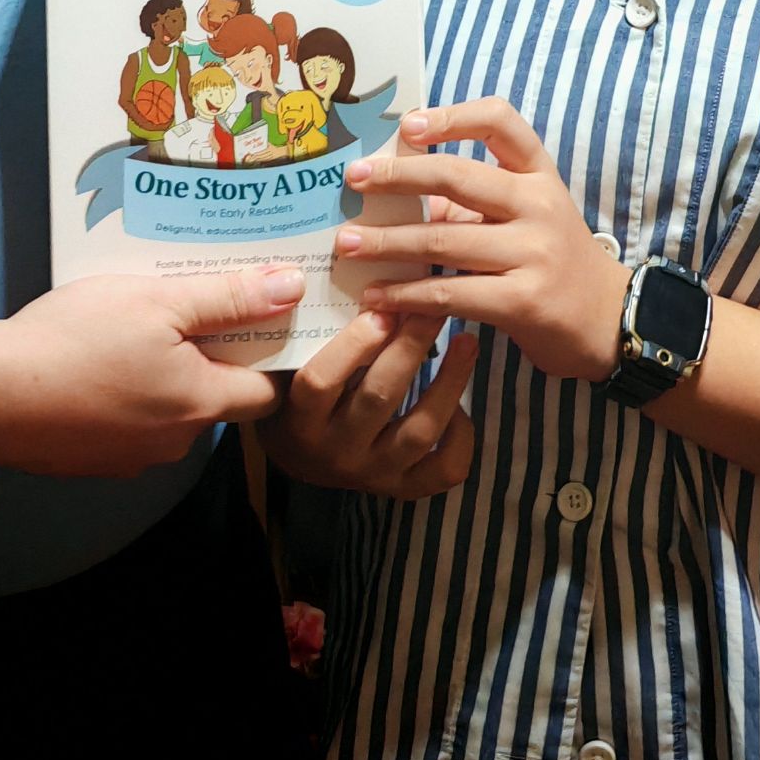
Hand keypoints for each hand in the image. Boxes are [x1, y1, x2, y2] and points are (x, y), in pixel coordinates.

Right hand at [0, 266, 303, 478]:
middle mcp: (173, 443)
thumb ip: (229, 298)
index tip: (264, 316)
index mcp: (199, 404)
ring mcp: (128, 458)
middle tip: (196, 304)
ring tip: (145, 323)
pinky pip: (130, 422)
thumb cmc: (75, 340)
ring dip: (167, 371)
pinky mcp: (90, 460)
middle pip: (218, 398)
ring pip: (171, 410)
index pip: (267, 392)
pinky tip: (101, 357)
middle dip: (213, 354)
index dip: (271, 354)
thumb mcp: (158, 301)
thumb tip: (293, 288)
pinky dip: (128, 392)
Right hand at [258, 310, 476, 498]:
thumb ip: (311, 332)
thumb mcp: (292, 367)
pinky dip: (460, 436)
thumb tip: (357, 272)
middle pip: (377, 397)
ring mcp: (372, 474)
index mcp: (299, 419)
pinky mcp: (403, 487)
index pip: (319, 382)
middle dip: (410, 345)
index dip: (352, 345)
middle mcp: (334, 453)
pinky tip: (464, 402)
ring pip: (418, 431)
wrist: (303, 457)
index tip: (381, 307)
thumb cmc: (297, 391)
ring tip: (467, 341)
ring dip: (448, 382)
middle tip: (435, 304)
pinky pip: (442, 469)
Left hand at [334, 99, 628, 381]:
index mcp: (539, 175)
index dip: (453, 117)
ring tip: (347, 243)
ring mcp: (533, 252)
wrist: (609, 320)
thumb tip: (403, 189)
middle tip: (355, 178)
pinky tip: (377, 297)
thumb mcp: (528, 217)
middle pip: (458, 177)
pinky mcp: (523, 300)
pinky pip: (450, 293)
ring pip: (444, 239)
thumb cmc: (555, 260)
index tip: (409, 126)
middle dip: (399, 176)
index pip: (500, 123)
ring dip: (387, 241)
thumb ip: (476, 201)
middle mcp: (539, 205)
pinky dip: (406, 295)